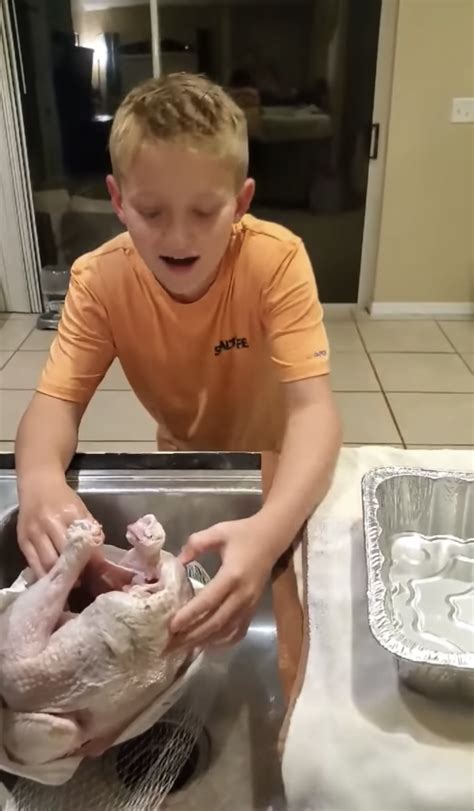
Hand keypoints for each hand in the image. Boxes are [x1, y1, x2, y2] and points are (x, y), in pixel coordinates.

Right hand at [17, 475, 92, 578]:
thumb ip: (91, 530)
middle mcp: (50, 522)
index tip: (96, 572)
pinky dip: (44, 575)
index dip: (90, 561)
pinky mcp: (22, 541)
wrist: (38, 485)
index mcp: (70, 513)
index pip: (83, 544)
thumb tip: (99, 557)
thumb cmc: (63, 499)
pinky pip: (33, 565)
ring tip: (70, 582)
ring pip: (47, 564)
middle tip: (83, 580)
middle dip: (75, 572)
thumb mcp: (81, 509)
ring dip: (60, 576)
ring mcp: (34, 532)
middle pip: (63, 557)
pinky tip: (53, 579)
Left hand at [169, 516, 276, 648]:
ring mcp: (249, 604)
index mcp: (232, 575)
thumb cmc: (243, 533)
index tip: (171, 626)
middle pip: (215, 622)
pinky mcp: (253, 608)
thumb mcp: (218, 531)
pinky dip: (222, 641)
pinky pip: (237, 631)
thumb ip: (196, 543)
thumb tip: (179, 561)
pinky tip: (207, 644)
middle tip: (169, 645)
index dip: (189, 615)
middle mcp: (242, 594)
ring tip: (182, 647)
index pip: (208, 601)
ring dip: (203, 641)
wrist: (272, 538)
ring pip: (225, 630)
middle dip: (191, 636)